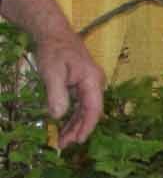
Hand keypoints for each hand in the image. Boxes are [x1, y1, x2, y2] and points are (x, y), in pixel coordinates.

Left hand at [34, 32, 104, 146]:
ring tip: (62, 139)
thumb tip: (58, 116)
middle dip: (78, 129)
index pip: (94, 109)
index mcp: (93, 81)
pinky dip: (72, 115)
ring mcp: (89, 84)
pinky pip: (79, 103)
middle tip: (63, 144)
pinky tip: (64, 124)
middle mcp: (95, 84)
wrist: (53, 32)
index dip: (87, 126)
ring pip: (84, 109)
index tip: (77, 140)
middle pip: (90, 112)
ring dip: (74, 124)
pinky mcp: (81, 83)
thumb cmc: (54, 50)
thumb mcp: (52, 72)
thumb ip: (57, 94)